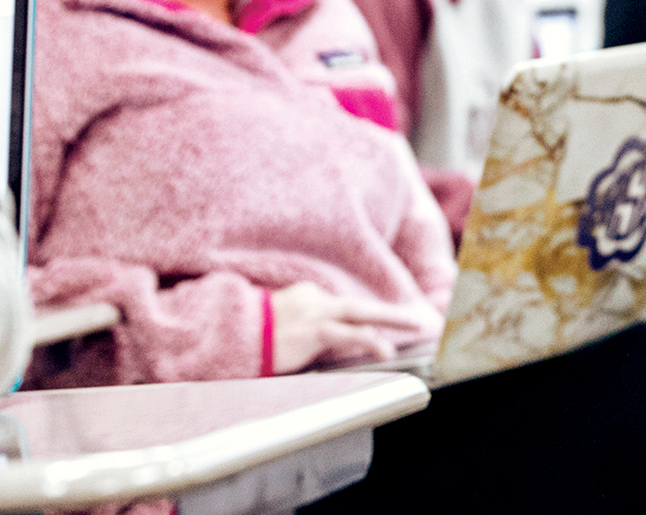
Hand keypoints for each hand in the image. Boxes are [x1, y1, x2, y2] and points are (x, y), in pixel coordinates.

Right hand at [267, 282, 439, 374]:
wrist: (227, 333)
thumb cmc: (251, 335)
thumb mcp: (284, 328)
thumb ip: (309, 333)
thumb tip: (331, 345)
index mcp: (306, 297)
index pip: (344, 309)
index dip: (367, 320)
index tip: (384, 328)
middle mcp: (313, 300)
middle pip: (359, 306)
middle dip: (390, 313)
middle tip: (419, 321)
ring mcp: (312, 313)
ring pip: (359, 314)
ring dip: (389, 321)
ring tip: (415, 328)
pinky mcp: (310, 330)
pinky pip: (346, 333)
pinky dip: (367, 339)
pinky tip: (384, 348)